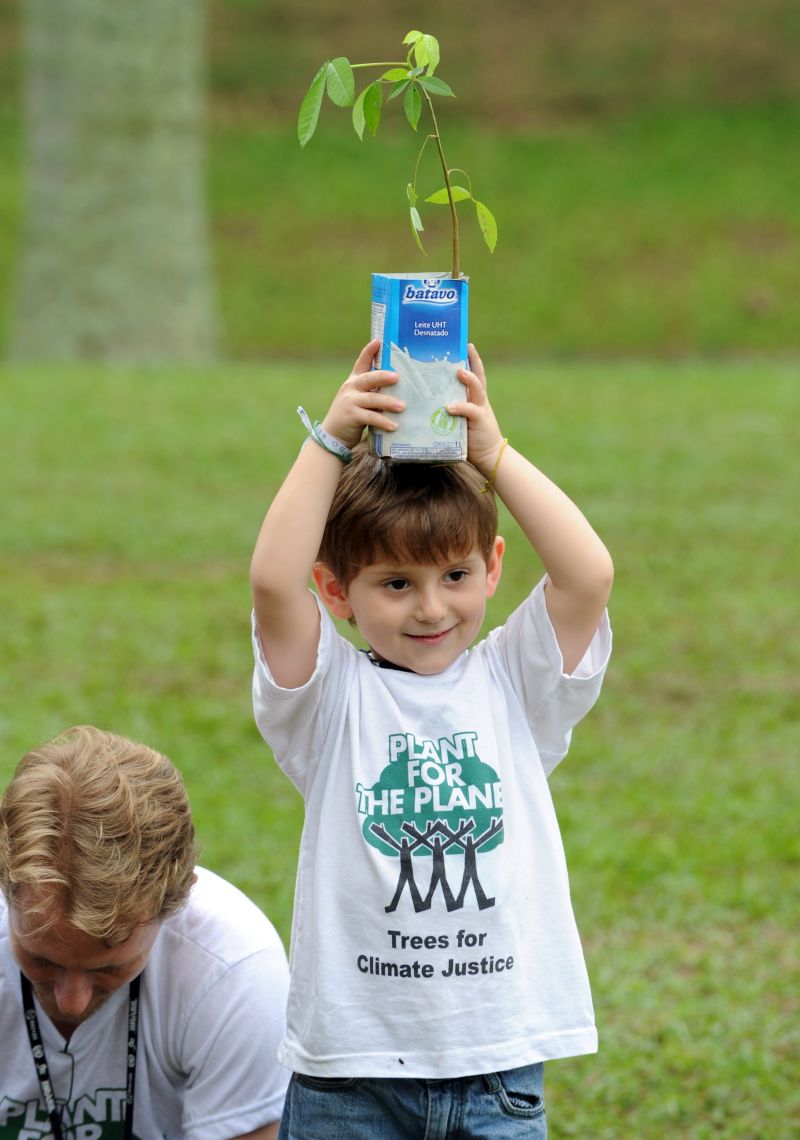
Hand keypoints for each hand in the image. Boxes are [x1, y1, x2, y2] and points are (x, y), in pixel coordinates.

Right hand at [321, 340, 403, 449]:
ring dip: (388, 402)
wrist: (333, 435)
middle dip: (383, 376)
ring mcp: (350, 402)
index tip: (379, 341)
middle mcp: (351, 388)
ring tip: (402, 406)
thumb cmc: (352, 415)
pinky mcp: (351, 416)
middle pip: (368, 378)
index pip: (361, 362)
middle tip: (397, 377)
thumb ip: (373, 392)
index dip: (369, 351)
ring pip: (372, 399)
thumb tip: (398, 388)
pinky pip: (370, 417)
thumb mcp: (360, 399)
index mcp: (354, 381)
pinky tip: (394, 425)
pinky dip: (383, 421)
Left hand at [447, 344, 505, 474]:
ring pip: (477, 389)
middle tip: (466, 348)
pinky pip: (470, 411)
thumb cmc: (470, 437)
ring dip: (469, 380)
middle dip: (473, 361)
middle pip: (478, 376)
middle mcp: (479, 400)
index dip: (473, 359)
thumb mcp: (459, 420)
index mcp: (475, 398)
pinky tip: (449, 407)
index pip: (475, 374)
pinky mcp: (479, 421)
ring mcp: (481, 409)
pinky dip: (460, 407)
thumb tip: (427, 401)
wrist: (488, 455)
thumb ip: (449, 409)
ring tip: (459, 372)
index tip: (467, 345)